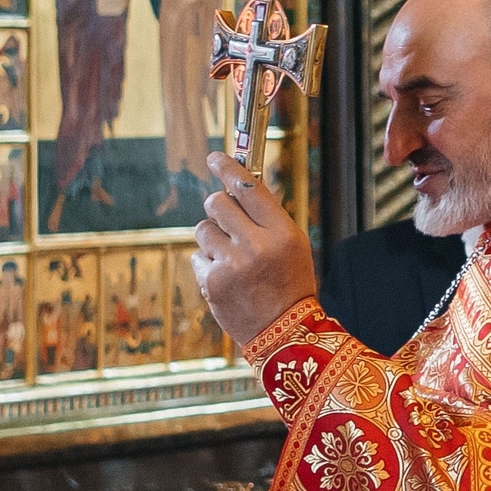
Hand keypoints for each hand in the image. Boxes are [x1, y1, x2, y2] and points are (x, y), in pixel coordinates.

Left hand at [191, 152, 318, 347]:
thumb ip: (267, 217)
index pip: (249, 188)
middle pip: (216, 203)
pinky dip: (209, 265)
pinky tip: (227, 279)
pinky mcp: (212, 283)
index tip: (215, 158)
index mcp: (282, 233)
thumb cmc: (289, 283)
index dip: (228, 168)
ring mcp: (231, 265)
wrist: (284, 333)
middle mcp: (256, 245)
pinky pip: (198, 257)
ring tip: (231, 258)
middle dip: (217, 207)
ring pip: (203, 229)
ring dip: (213, 238)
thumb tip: (234, 187)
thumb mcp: (292, 245)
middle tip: (225, 218)